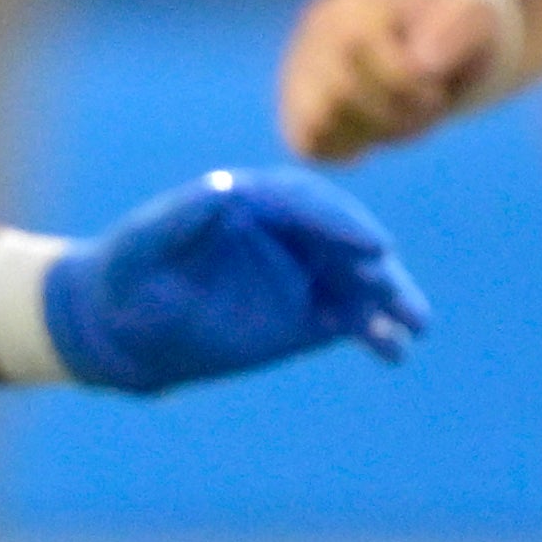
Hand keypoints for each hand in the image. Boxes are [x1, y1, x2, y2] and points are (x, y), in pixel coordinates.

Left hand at [39, 169, 429, 394]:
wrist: (125, 327)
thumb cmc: (128, 275)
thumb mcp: (142, 245)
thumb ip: (180, 217)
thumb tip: (225, 188)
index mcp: (254, 198)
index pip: (306, 203)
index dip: (340, 223)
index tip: (372, 246)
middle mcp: (289, 230)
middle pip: (344, 239)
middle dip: (375, 264)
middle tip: (395, 288)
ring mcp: (303, 272)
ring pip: (358, 281)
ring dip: (390, 301)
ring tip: (415, 326)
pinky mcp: (309, 315)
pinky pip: (351, 321)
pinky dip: (375, 335)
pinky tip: (394, 353)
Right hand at [276, 0, 512, 160]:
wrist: (413, 17)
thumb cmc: (444, 23)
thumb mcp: (469, 15)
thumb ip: (456, 31)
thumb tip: (423, 64)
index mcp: (364, 2)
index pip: (385, 68)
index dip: (418, 92)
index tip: (437, 89)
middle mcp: (318, 30)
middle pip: (343, 96)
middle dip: (397, 117)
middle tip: (423, 107)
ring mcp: (299, 67)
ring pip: (320, 123)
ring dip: (372, 134)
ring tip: (397, 116)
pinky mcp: (293, 102)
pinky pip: (307, 144)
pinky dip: (343, 148)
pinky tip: (368, 131)